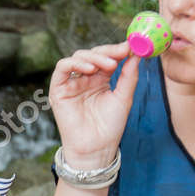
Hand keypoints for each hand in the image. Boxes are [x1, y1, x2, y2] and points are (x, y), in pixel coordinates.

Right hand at [49, 43, 141, 164]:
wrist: (96, 148)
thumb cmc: (110, 127)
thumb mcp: (124, 97)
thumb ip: (128, 75)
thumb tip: (136, 54)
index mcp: (100, 80)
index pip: (107, 57)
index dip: (118, 50)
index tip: (132, 47)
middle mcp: (85, 79)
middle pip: (93, 54)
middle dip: (108, 51)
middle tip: (122, 52)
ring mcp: (71, 83)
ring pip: (78, 57)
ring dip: (94, 56)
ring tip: (109, 65)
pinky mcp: (58, 89)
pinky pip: (62, 68)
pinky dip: (75, 63)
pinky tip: (90, 68)